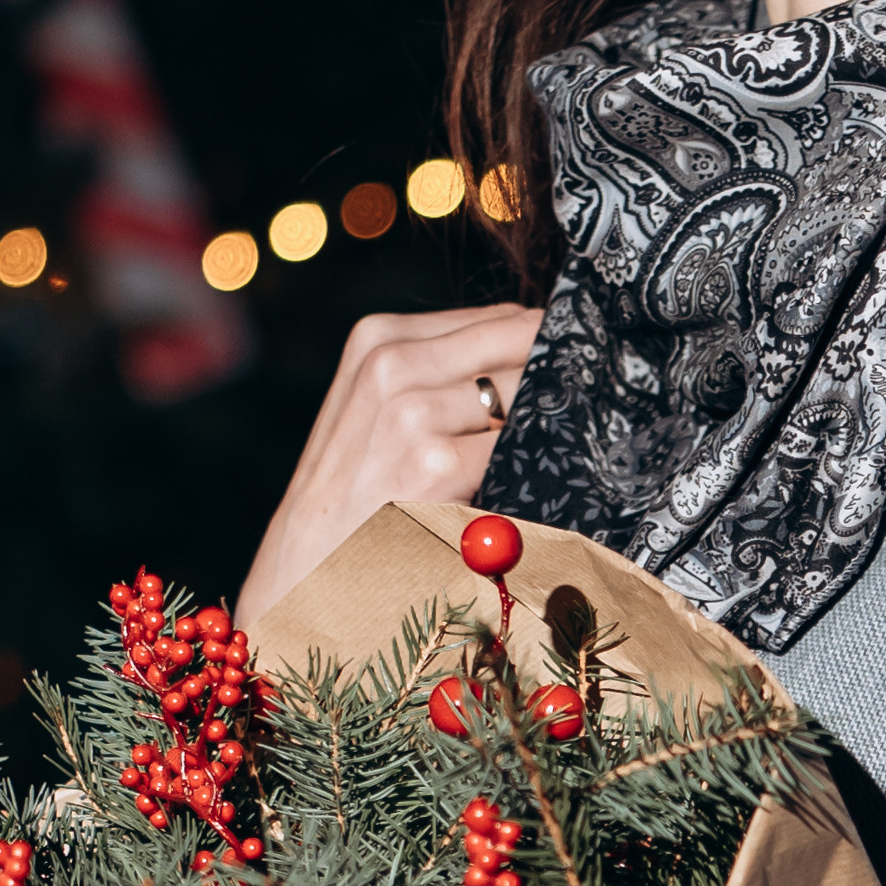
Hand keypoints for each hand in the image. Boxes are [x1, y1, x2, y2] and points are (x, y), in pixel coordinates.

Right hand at [235, 303, 543, 631]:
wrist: (306, 567)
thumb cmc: (357, 493)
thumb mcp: (381, 408)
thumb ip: (447, 371)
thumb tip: (543, 349)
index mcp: (380, 337)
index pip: (502, 318)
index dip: (545, 347)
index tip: (572, 374)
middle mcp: (391, 364)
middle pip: (522, 344)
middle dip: (557, 378)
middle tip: (578, 414)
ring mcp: (411, 413)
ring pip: (528, 394)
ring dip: (548, 424)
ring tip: (542, 455)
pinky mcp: (434, 465)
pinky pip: (517, 449)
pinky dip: (535, 464)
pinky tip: (524, 485)